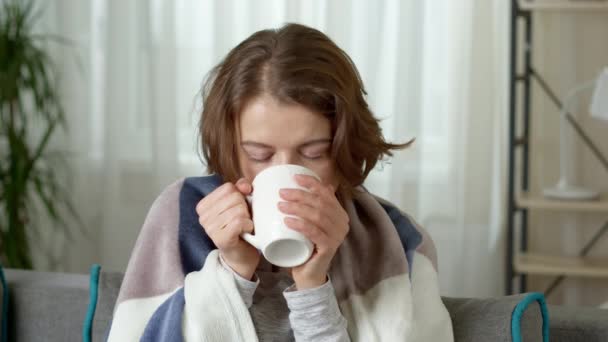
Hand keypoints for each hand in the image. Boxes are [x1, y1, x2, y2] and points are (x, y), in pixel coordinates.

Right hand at [196, 178, 259, 279]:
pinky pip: (239, 221)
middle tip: (242, 220)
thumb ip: (240, 188)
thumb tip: (244, 185)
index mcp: (203, 205)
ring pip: (238, 209)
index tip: (240, 208)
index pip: (228, 187)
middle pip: (234, 197)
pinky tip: (245, 232)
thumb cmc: (240, 228)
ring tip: (243, 227)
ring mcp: (210, 228)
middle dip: (245, 207)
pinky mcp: (220, 238)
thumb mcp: (239, 204)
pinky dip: (248, 225)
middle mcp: (203, 216)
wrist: (241, 255)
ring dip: (247, 218)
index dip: (240, 195)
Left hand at [278, 175, 349, 289]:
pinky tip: (288, 221)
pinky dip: (301, 225)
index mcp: (338, 213)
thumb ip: (308, 205)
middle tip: (282, 193)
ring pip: (318, 216)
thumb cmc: (306, 245)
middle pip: (320, 203)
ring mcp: (337, 236)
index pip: (326, 193)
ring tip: (280, 206)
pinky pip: (315, 233)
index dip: (311, 183)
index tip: (294, 177)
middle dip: (300, 195)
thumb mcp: (308, 222)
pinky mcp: (329, 248)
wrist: (309, 273)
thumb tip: (298, 182)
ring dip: (298, 208)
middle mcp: (342, 223)